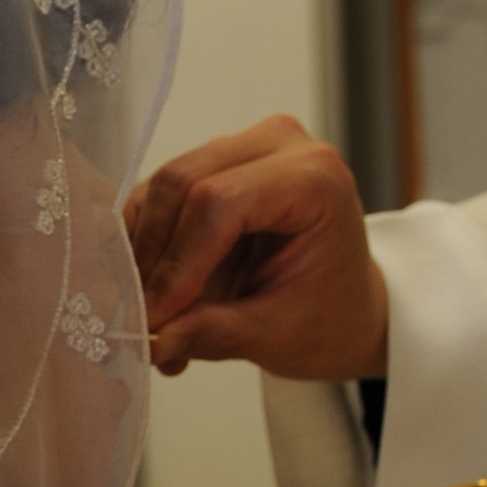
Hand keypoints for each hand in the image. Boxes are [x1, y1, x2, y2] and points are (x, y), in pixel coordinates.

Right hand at [124, 116, 391, 381]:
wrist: (344, 305)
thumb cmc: (330, 314)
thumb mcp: (279, 335)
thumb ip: (215, 333)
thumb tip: (154, 341)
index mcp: (314, 177)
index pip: (220, 202)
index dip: (179, 262)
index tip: (154, 317)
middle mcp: (277, 144)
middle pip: (181, 184)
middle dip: (154, 258)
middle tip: (141, 320)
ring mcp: (240, 147)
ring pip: (160, 190)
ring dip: (144, 257)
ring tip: (152, 319)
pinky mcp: (210, 163)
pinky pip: (156, 199)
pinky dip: (145, 250)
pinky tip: (155, 297)